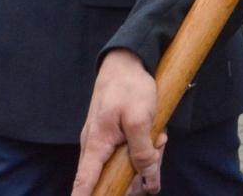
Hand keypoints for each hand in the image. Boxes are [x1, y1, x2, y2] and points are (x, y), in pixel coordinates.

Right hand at [71, 50, 164, 195]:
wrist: (126, 61)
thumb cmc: (130, 87)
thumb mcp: (140, 119)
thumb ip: (142, 152)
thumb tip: (148, 181)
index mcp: (96, 145)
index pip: (84, 182)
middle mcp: (95, 148)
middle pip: (112, 180)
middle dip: (138, 177)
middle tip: (157, 150)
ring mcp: (104, 143)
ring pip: (124, 168)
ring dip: (146, 161)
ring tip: (158, 138)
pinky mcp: (113, 138)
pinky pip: (129, 156)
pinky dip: (145, 151)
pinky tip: (155, 136)